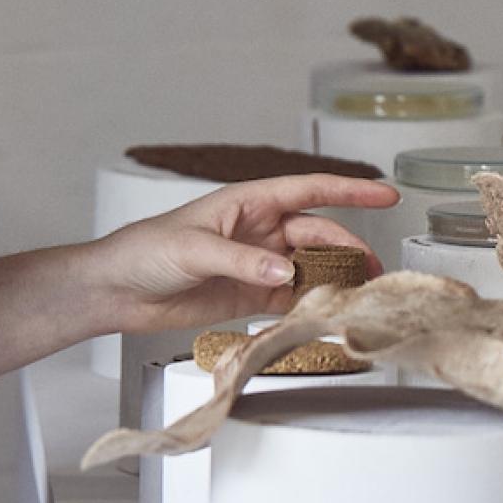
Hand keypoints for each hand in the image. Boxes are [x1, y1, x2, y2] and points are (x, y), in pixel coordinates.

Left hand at [85, 173, 397, 335]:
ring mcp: (256, 262)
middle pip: (318, 234)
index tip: (386, 192)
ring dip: (333, 278)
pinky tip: (321, 313)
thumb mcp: (194, 248)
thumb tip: (285, 268)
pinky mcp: (248, 294)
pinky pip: (289, 296)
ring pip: (309, 266)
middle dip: (349, 247)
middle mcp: (260, 229)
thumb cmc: (145, 250)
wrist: (115, 290)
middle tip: (372, 269)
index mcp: (252, 202)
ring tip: (356, 294)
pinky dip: (307, 304)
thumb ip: (242, 259)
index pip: (312, 190)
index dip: (352, 190)